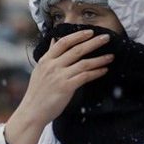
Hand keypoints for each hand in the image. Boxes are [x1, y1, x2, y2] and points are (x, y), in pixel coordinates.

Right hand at [4, 29, 113, 143]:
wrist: (32, 112)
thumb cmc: (37, 92)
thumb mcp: (40, 70)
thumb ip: (49, 55)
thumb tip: (54, 40)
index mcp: (46, 60)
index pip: (63, 42)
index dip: (77, 36)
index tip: (90, 32)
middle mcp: (52, 66)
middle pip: (76, 50)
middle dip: (93, 42)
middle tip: (106, 38)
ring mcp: (59, 76)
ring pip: (83, 63)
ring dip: (99, 59)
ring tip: (110, 56)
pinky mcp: (66, 87)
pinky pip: (85, 77)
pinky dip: (96, 72)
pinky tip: (104, 70)